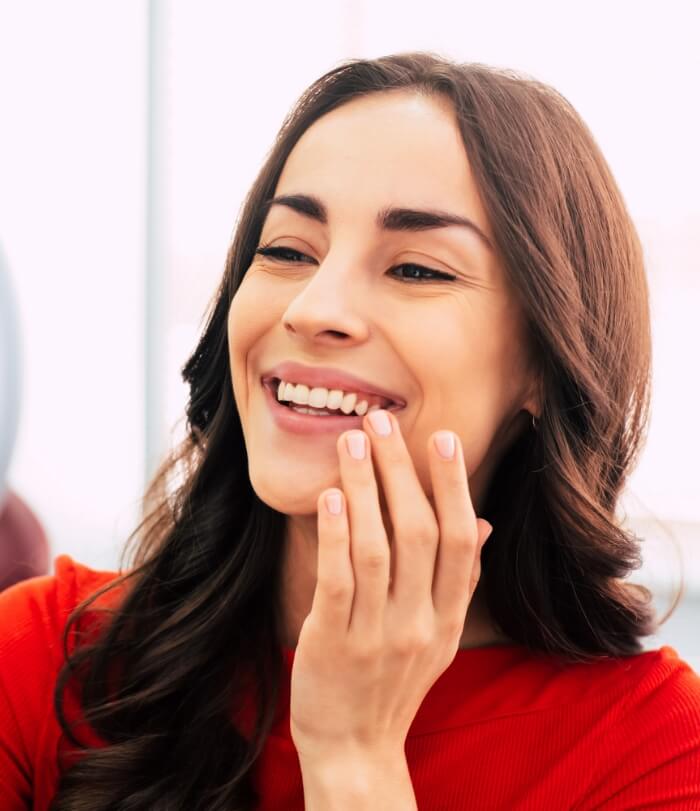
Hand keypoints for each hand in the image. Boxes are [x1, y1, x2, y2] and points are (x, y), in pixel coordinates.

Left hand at [289, 409, 492, 763]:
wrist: (355, 748)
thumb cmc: (393, 681)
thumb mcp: (439, 636)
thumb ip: (458, 581)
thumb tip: (482, 523)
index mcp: (448, 617)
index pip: (460, 541)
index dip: (453, 486)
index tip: (440, 438)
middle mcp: (419, 623)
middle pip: (419, 533)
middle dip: (402, 472)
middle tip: (382, 421)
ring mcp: (377, 635)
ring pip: (378, 549)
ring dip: (366, 490)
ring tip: (352, 442)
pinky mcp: (334, 643)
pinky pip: (338, 581)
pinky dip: (336, 535)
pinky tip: (331, 496)